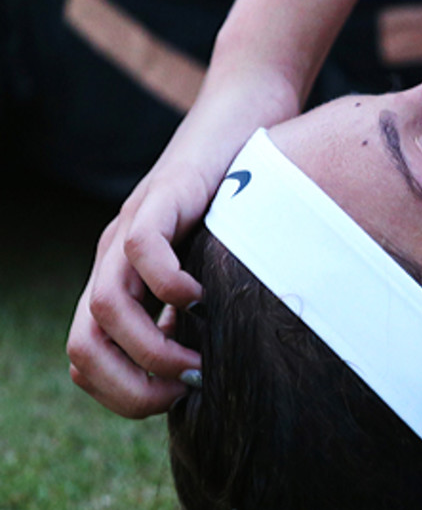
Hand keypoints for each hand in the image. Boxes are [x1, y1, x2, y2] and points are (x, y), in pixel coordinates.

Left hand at [67, 68, 298, 416]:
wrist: (249, 110)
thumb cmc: (245, 192)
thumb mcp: (218, 264)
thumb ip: (202, 309)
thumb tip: (211, 371)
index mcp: (124, 280)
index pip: (88, 358)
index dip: (123, 393)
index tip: (177, 399)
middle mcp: (116, 258)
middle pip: (83, 345)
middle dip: (127, 386)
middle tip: (182, 390)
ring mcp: (134, 225)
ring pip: (104, 306)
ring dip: (148, 349)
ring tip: (196, 358)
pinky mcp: (165, 195)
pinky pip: (142, 248)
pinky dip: (165, 284)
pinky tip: (200, 295)